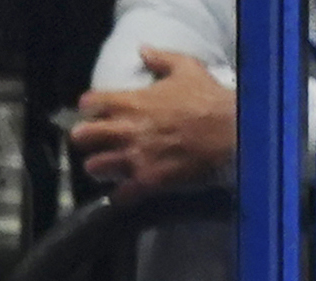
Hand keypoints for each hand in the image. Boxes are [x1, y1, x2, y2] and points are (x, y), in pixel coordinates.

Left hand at [71, 48, 237, 196]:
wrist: (232, 132)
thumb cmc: (210, 99)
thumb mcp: (187, 68)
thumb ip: (161, 59)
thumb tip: (142, 49)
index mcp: (132, 101)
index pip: (91, 103)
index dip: (89, 106)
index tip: (93, 109)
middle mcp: (126, 130)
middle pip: (83, 137)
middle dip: (84, 138)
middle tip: (92, 140)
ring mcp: (135, 158)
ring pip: (95, 167)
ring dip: (99, 167)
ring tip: (107, 166)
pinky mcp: (147, 181)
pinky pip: (119, 195)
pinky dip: (120, 195)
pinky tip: (125, 191)